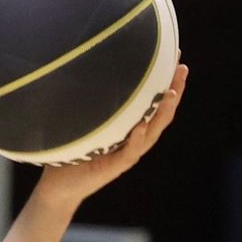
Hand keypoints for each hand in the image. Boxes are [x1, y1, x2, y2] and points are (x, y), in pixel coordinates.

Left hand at [33, 59, 188, 211]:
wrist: (58, 187)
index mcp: (129, 128)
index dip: (165, 80)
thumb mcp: (83, 122)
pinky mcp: (113, 168)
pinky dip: (136, 139)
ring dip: (163, 111)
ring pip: (152, 131)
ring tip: (172, 91)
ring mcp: (125, 154)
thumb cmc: (69, 152)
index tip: (174, 55)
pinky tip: (141, 125)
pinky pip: (129, 152)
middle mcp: (133, 140)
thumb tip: (85, 67)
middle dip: (174, 90)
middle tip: (182, 68)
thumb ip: (90, 103)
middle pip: (161, 114)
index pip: (153, 102)